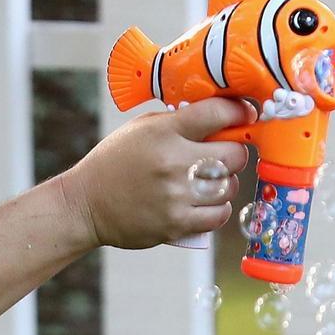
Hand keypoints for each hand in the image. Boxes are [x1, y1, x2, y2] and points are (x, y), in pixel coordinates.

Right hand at [60, 96, 257, 250]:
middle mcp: (173, 162)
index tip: (246, 115)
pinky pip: (220, 214)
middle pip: (234, 154)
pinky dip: (219, 208)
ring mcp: (177, 195)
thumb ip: (177, 122)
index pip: (216, 114)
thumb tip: (219, 118)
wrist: (88, 204)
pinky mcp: (178, 223)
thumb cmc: (116, 163)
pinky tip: (207, 202)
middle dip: (236, 153)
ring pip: (230, 186)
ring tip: (211, 181)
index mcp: (163, 131)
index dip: (240, 112)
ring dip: (227, 183)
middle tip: (227, 154)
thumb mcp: (141, 129)